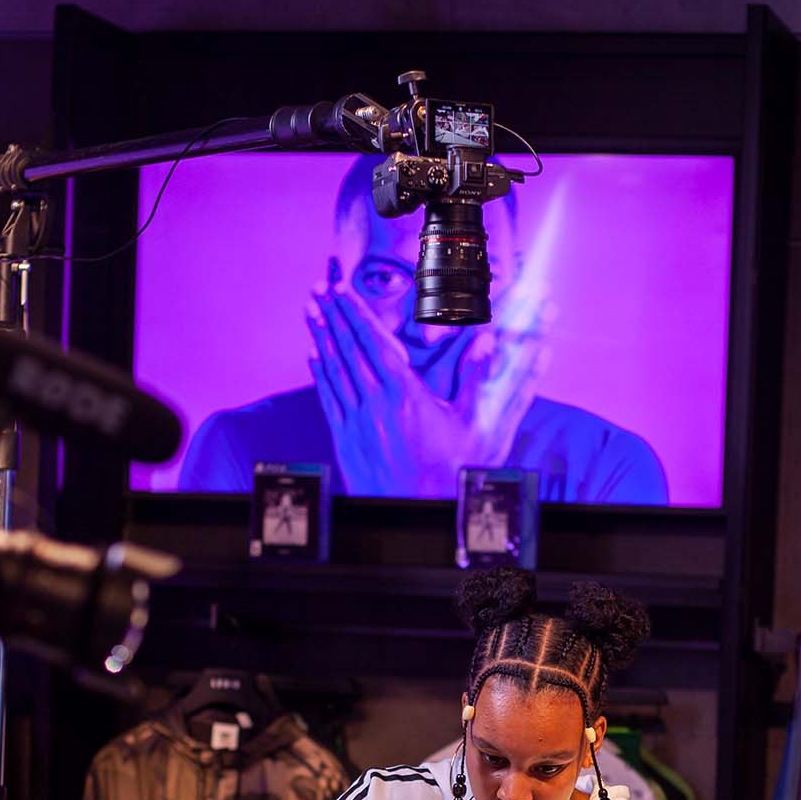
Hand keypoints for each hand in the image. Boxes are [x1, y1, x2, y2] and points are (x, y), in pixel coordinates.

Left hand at [306, 283, 548, 496]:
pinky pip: (328, 397)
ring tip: (311, 309)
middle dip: (333, 314)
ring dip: (321, 336)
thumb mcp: (473, 426)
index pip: (374, 342)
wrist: (419, 513)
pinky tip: (313, 354)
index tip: (341, 288)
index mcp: (405, 394)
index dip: (355, 312)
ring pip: (333, 369)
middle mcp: (375, 403)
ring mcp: (356, 422)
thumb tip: (489, 342)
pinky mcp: (345, 440)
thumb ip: (477, 380)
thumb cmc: (450, 472)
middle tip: (319, 286)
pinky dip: (319, 373)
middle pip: (348, 349)